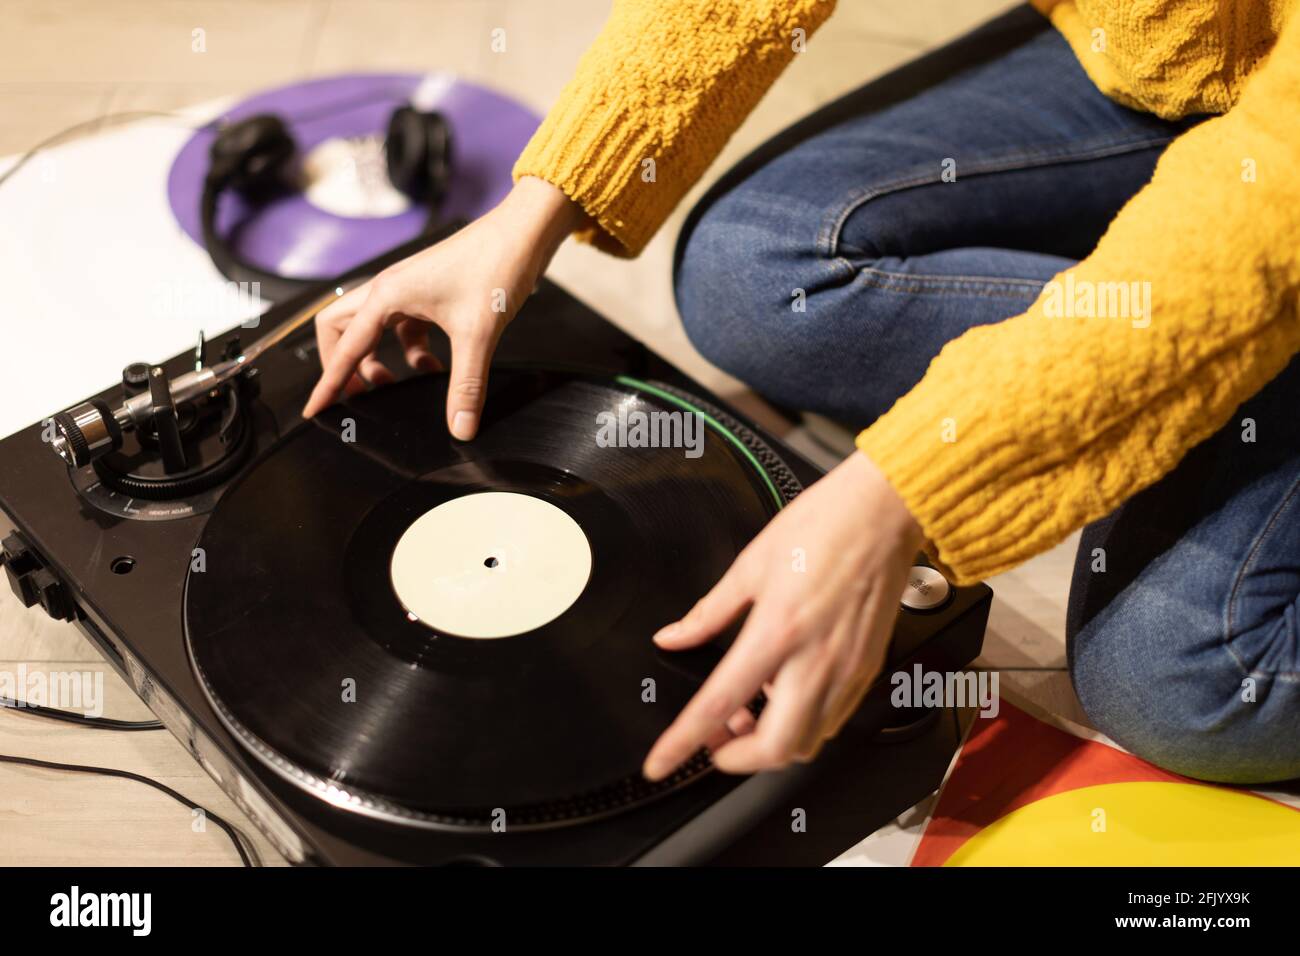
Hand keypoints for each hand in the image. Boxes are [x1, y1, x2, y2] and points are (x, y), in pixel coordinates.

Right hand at [302, 176, 586, 437]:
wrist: (521, 234)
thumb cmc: (495, 267)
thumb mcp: (478, 335)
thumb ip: (466, 385)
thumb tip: (461, 427)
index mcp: (387, 296)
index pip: (344, 348)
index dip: (328, 384)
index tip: (315, 411)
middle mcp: (389, 290)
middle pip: (340, 330)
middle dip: (341, 364)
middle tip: (357, 395)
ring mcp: (407, 290)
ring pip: (371, 330)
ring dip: (377, 359)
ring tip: (397, 386)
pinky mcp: (426, 294)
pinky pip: (403, 328)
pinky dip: (410, 352)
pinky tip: (435, 368)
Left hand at [643, 451, 922, 778]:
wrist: (884, 512)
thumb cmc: (825, 526)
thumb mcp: (751, 564)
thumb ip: (709, 611)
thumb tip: (674, 636)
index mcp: (777, 631)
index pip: (718, 704)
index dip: (683, 742)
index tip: (660, 762)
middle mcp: (816, 660)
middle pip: (776, 748)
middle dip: (738, 757)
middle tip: (717, 737)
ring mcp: (847, 669)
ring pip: (809, 741)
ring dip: (773, 740)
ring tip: (751, 708)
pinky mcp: (868, 668)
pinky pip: (834, 718)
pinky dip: (804, 720)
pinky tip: (787, 689)